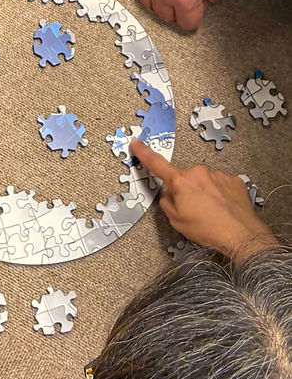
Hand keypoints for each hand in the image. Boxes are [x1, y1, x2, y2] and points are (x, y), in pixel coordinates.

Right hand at [131, 140, 276, 260]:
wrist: (242, 236)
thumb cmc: (207, 229)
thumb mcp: (176, 220)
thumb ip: (167, 202)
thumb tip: (170, 195)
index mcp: (180, 182)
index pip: (157, 164)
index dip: (144, 153)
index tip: (136, 143)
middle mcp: (198, 173)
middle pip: (185, 179)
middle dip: (187, 190)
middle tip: (194, 210)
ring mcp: (218, 175)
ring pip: (204, 182)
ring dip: (205, 193)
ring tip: (213, 212)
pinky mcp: (234, 181)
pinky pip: (221, 185)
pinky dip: (221, 195)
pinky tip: (225, 208)